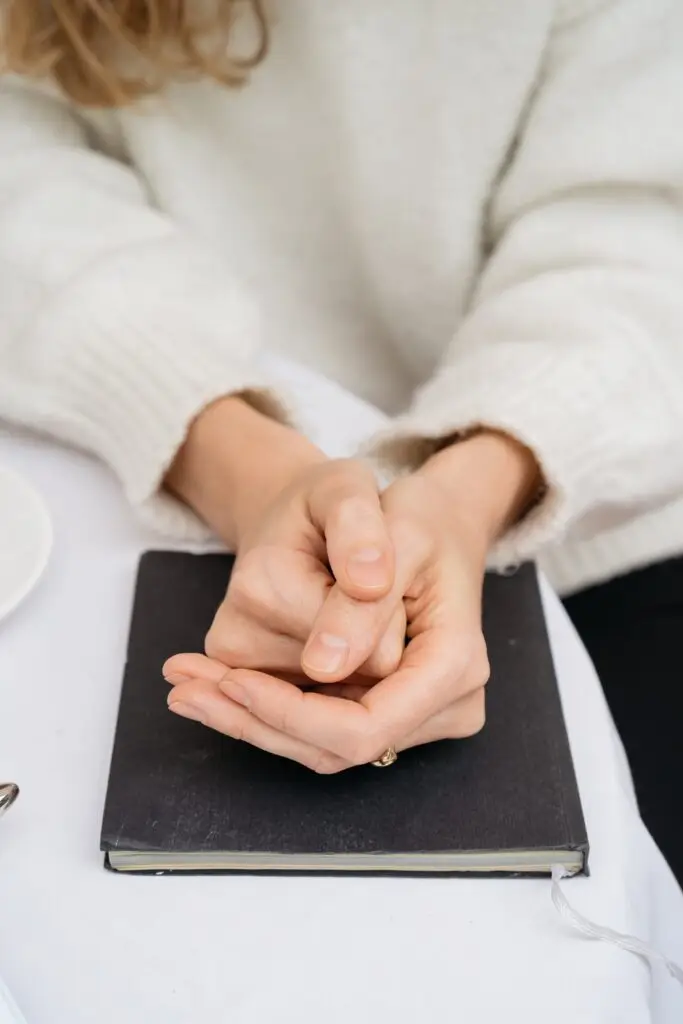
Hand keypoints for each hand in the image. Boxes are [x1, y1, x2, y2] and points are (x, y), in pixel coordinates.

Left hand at [166, 429, 538, 771]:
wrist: (435, 521)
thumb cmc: (416, 518)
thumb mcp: (393, 530)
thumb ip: (361, 600)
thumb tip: (325, 666)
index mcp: (455, 664)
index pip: (367, 727)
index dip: (293, 715)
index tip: (232, 680)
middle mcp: (445, 705)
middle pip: (336, 748)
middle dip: (257, 720)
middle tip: (184, 685)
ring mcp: (416, 716)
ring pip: (320, 747)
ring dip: (250, 719)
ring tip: (185, 683)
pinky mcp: (384, 711)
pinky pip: (320, 729)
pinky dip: (266, 708)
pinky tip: (211, 681)